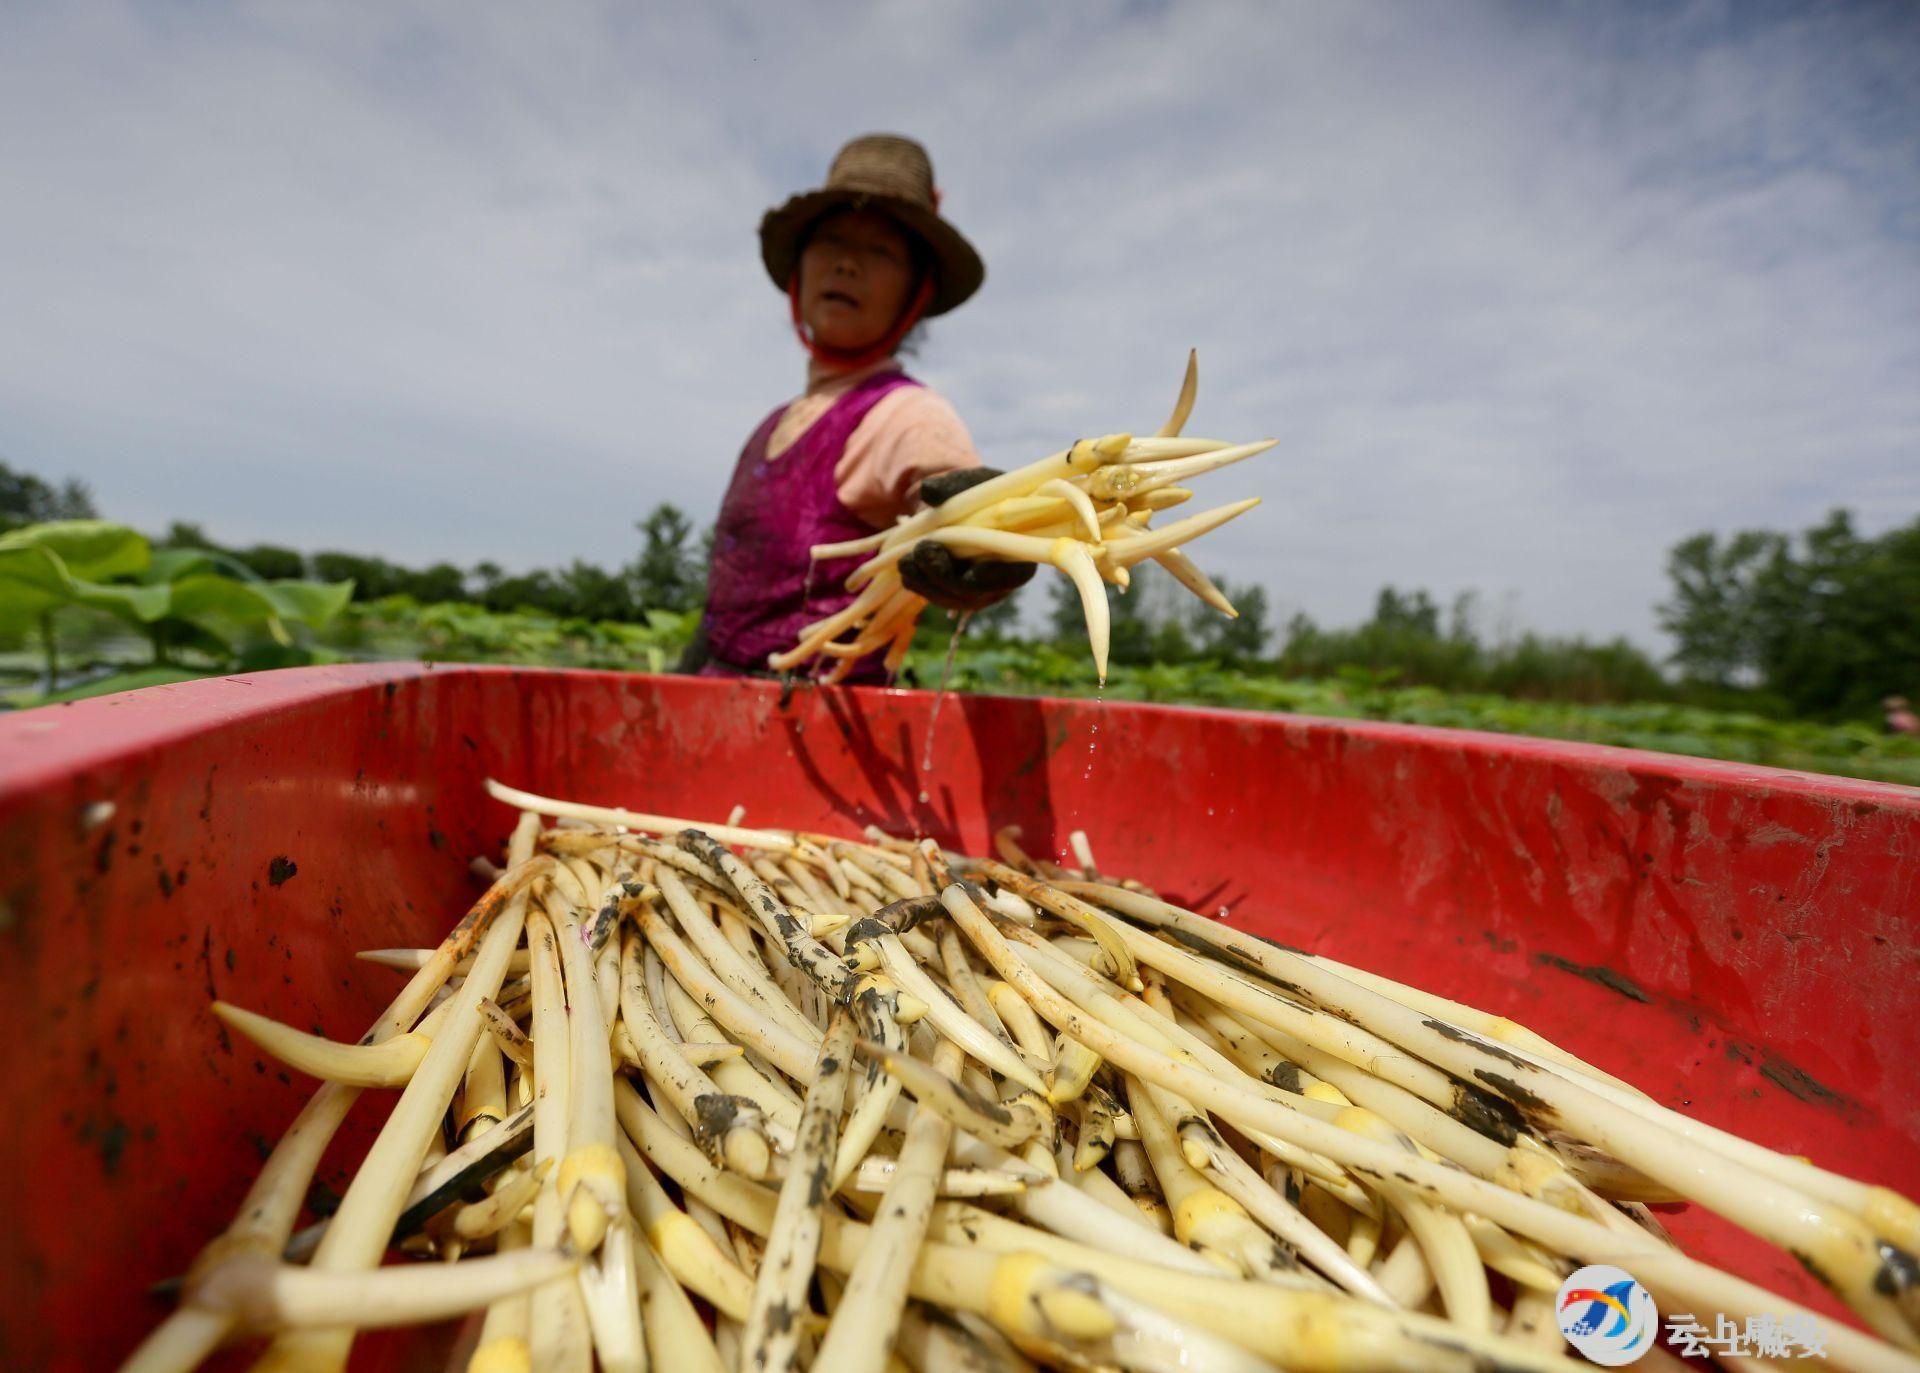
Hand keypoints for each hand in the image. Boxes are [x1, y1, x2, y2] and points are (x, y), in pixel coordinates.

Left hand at [899, 467, 1036, 612]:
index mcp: (1019, 551)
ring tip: (905, 560)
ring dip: (926, 582)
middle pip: (975, 592)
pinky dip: (919, 584)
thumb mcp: (971, 482)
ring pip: (952, 599)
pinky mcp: (955, 593)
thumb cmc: (979, 492)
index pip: (1016, 574)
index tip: (973, 570)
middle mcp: (1001, 579)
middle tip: (923, 550)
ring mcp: (978, 591)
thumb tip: (928, 490)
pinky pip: (936, 596)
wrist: (966, 504)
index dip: (995, 577)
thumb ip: (954, 486)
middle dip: (945, 575)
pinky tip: (905, 567)